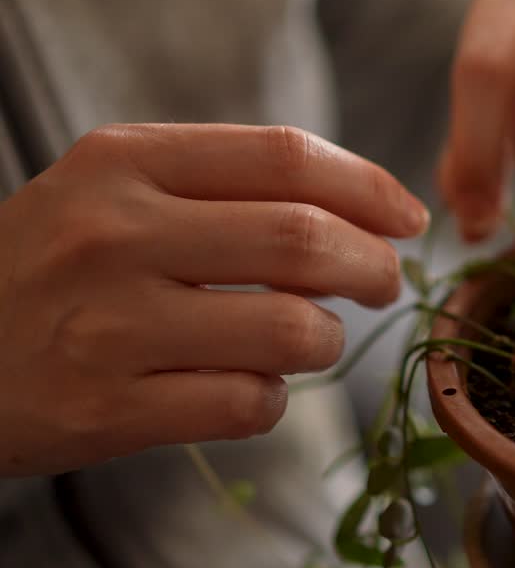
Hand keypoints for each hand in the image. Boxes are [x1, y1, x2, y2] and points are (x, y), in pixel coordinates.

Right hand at [0, 124, 428, 475]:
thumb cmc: (53, 269)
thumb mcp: (113, 193)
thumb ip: (225, 188)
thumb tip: (368, 208)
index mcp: (121, 162)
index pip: (285, 156)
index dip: (370, 187)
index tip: (409, 218)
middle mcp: (112, 235)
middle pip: (305, 240)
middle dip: (375, 267)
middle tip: (386, 283)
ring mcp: (107, 326)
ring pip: (293, 332)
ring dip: (327, 342)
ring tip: (308, 340)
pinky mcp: (106, 411)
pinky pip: (249, 406)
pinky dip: (272, 401)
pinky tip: (246, 387)